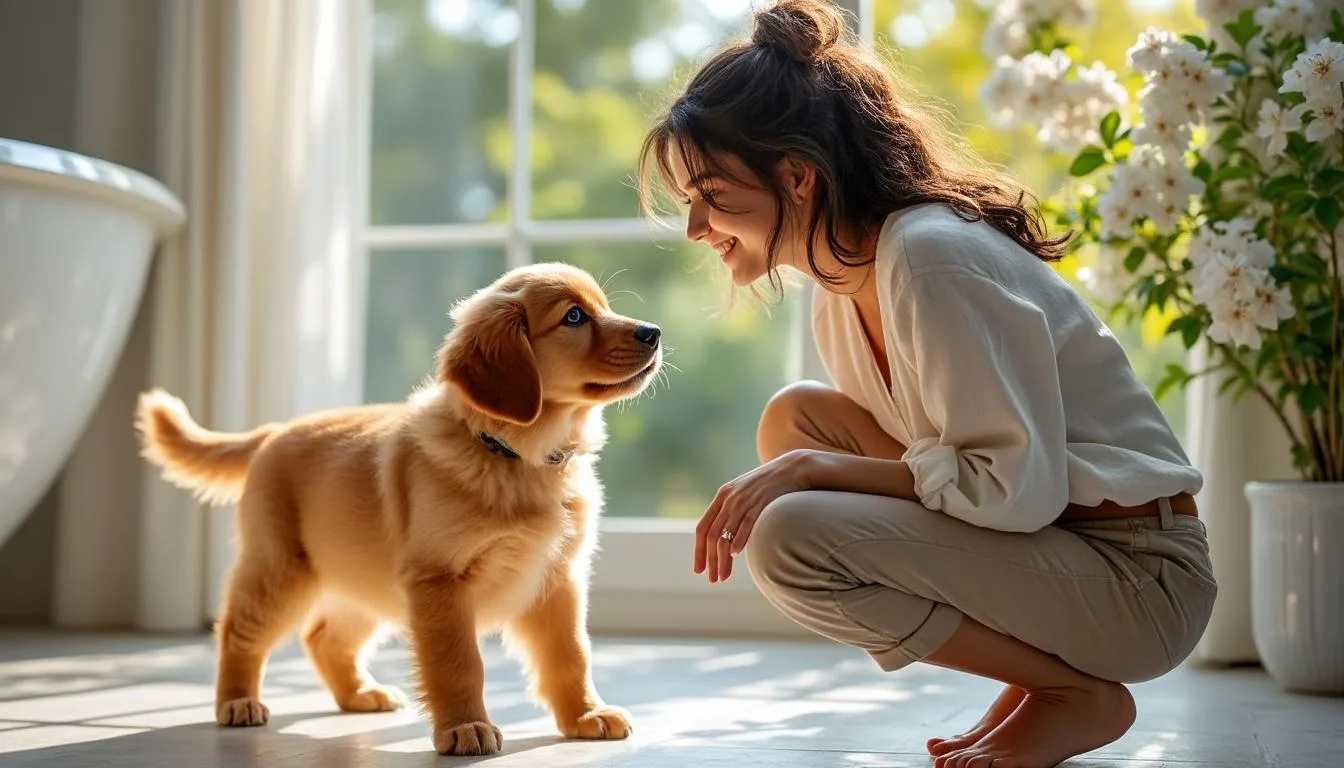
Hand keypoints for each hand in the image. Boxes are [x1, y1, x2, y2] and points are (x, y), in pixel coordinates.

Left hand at [694, 449, 814, 583]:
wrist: (790, 468)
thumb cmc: (768, 485)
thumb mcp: (744, 494)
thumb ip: (732, 512)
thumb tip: (726, 538)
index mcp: (721, 497)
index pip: (702, 528)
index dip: (698, 551)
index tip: (698, 570)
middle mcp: (728, 499)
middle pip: (711, 535)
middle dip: (710, 561)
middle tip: (712, 580)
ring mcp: (743, 500)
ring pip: (725, 534)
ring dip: (722, 559)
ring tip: (723, 577)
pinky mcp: (759, 502)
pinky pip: (745, 523)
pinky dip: (739, 540)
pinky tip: (736, 555)